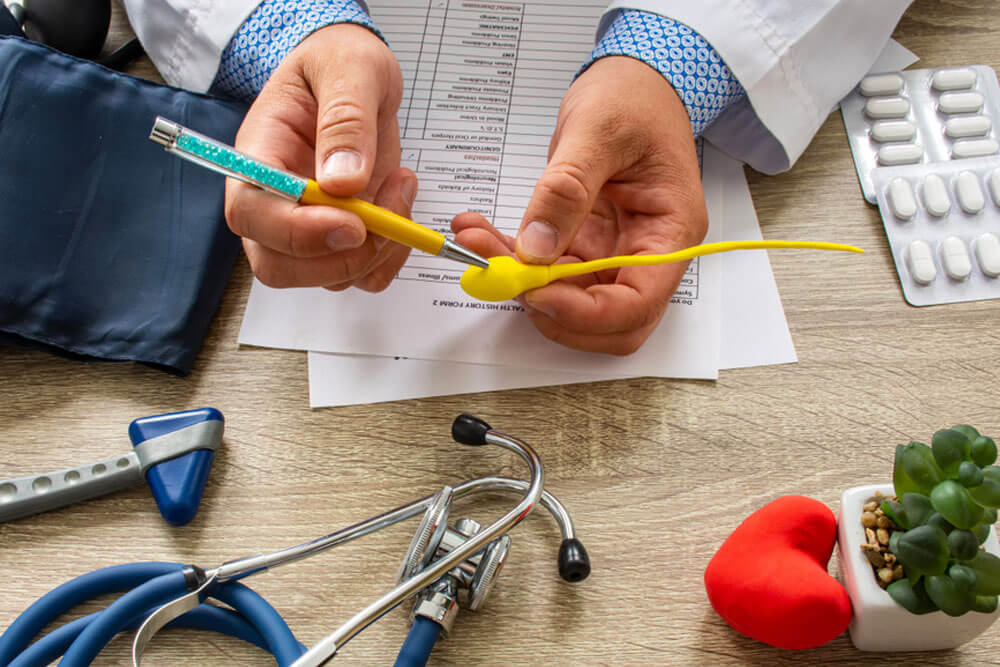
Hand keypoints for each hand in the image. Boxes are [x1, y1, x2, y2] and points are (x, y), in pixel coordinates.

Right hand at [225, 24, 416, 291]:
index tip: (352, 223)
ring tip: (400, 186)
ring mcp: (309, 224)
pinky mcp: (345, 235)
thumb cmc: (339, 62)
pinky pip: (363, 274)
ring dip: (377, 251)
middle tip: (387, 216)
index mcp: (259, 155)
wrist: (354, 72)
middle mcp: (275, 201)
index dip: (297, 232)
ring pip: (328, 277)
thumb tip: (343, 182)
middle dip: (340, 258)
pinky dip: (391, 256)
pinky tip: (402, 204)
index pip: (251, 214)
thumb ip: (346, 120)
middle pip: (279, 266)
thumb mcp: (349, 69)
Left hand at [453, 56, 707, 353]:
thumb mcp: (599, 131)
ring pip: (566, 297)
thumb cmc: (634, 98)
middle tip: (502, 274)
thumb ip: (567, 189)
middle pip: (605, 320)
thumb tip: (537, 247)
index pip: (638, 303)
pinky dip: (511, 259)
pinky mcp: (584, 243)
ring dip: (519, 282)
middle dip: (550, 307)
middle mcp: (646, 252)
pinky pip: (547, 269)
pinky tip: (480, 233)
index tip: (537, 293)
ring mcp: (613, 251)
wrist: (634, 80)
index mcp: (670, 232)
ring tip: (476, 241)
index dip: (587, 312)